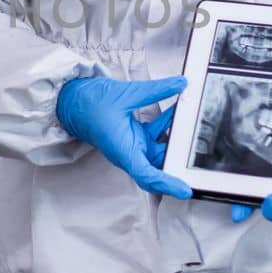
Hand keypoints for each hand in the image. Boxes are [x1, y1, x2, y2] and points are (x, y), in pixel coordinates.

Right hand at [57, 76, 191, 198]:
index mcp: (123, 150)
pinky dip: (167, 125)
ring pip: (160, 149)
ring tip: (192, 123)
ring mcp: (132, 145)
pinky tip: (177, 109)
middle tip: (199, 154)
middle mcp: (129, 152)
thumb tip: (180, 83)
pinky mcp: (134, 136)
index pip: (148, 175)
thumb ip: (156, 90)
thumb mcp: (127, 93)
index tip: (185, 189)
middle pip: (159, 166)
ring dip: (175, 138)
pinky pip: (155, 136)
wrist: (72, 100)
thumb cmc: (90, 103)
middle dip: (179, 160)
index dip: (167, 184)